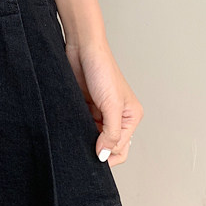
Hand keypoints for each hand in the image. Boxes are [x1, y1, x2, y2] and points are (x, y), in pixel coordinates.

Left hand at [64, 39, 142, 165]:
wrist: (83, 50)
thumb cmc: (102, 70)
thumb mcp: (111, 105)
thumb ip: (110, 132)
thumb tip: (105, 155)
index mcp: (131, 116)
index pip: (122, 148)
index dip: (108, 154)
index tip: (94, 156)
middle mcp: (118, 116)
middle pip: (109, 145)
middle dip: (99, 149)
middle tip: (85, 151)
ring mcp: (101, 112)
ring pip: (95, 137)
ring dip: (87, 139)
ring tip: (79, 135)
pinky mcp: (87, 107)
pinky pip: (84, 126)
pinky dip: (79, 129)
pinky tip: (73, 127)